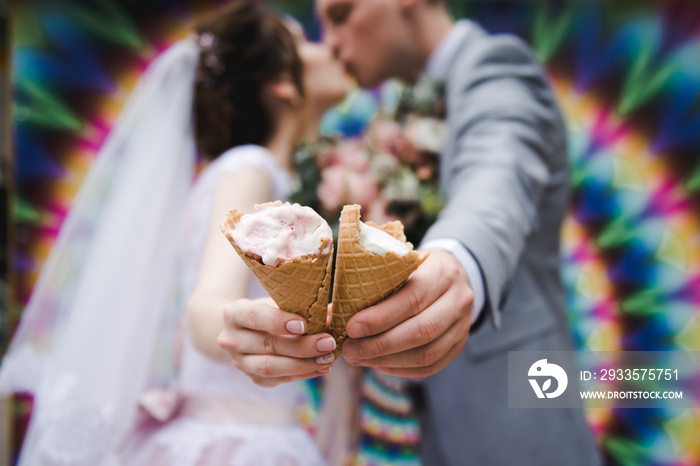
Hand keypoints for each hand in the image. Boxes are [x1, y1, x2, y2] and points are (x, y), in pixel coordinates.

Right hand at [218, 298, 336, 386]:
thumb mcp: (278, 302)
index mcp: (234, 313)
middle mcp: (231, 339)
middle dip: (301, 346)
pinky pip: (279, 379)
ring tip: (327, 359)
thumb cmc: (268, 310)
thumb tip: (334, 312)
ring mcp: (240, 362)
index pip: (255, 317)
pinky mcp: (253, 378)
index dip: (279, 322)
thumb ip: (301, 306)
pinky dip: (303, 374)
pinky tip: (321, 367)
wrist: (245, 330)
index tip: (304, 325)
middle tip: (328, 343)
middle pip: (267, 345)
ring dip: (303, 365)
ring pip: (271, 368)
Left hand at [341, 249, 473, 377]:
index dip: (381, 317)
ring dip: (387, 360)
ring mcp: (463, 325)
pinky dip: (400, 369)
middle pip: (422, 330)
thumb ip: (370, 285)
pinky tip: (377, 363)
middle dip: (380, 344)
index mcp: (441, 272)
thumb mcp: (398, 265)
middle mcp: (459, 299)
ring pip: (426, 353)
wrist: (452, 274)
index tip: (352, 327)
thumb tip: (332, 313)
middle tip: (350, 349)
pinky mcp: (458, 346)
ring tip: (358, 358)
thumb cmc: (414, 269)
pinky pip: (430, 366)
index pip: (413, 298)